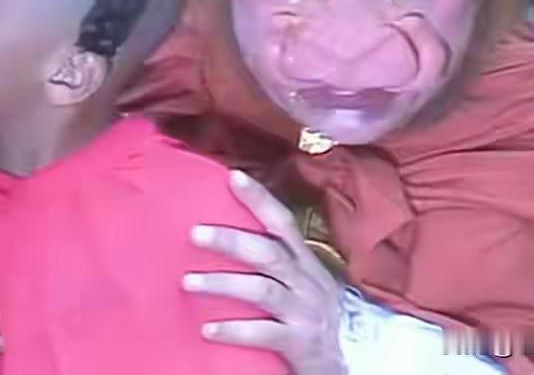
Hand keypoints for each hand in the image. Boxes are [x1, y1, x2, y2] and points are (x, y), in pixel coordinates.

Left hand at [184, 171, 346, 374]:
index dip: (260, 198)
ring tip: (188, 282)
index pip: (282, 221)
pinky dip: (234, 330)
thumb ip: (275, 258)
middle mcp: (306, 281)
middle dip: (232, 240)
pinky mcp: (298, 342)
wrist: (344, 361)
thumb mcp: (302, 280)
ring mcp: (303, 311)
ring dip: (223, 284)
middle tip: (195, 234)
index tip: (233, 176)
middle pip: (268, 253)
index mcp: (304, 261)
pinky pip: (263, 333)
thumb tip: (230, 235)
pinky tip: (207, 329)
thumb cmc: (313, 314)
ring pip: (262, 290)